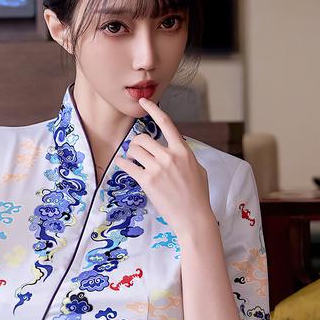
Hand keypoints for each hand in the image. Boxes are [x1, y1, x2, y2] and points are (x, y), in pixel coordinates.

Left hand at [118, 97, 213, 237]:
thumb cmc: (198, 195)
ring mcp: (158, 169)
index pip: (166, 123)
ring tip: (135, 161)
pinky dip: (122, 163)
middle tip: (138, 152)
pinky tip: (122, 164)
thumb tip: (176, 149)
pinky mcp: (147, 181)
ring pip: (135, 150)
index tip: (144, 102)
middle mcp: (170, 156)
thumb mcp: (198, 169)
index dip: (153, 109)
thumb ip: (185, 156)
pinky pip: (128, 166)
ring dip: (131, 154)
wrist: (193, 217)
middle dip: (137, 144)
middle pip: (143, 138)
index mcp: (183, 151)